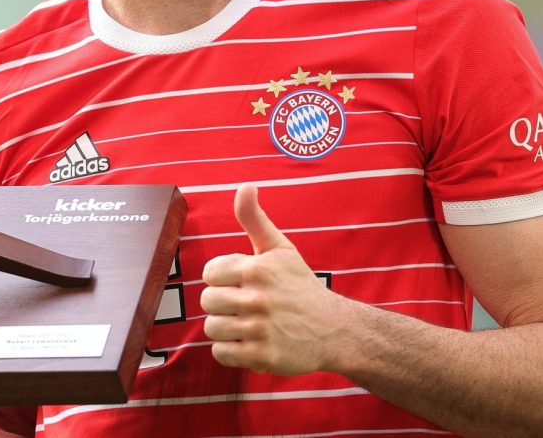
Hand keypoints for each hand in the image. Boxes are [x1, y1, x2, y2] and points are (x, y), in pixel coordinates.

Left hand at [200, 183, 341, 375]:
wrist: (334, 329)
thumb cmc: (300, 286)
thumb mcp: (280, 248)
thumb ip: (255, 219)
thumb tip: (245, 186)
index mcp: (258, 269)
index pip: (210, 273)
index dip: (223, 278)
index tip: (242, 282)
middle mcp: (258, 298)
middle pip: (208, 301)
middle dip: (223, 303)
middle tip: (245, 305)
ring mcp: (260, 329)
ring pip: (212, 328)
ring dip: (226, 327)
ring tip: (246, 324)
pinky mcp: (262, 356)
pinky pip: (221, 353)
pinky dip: (230, 350)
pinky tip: (248, 341)